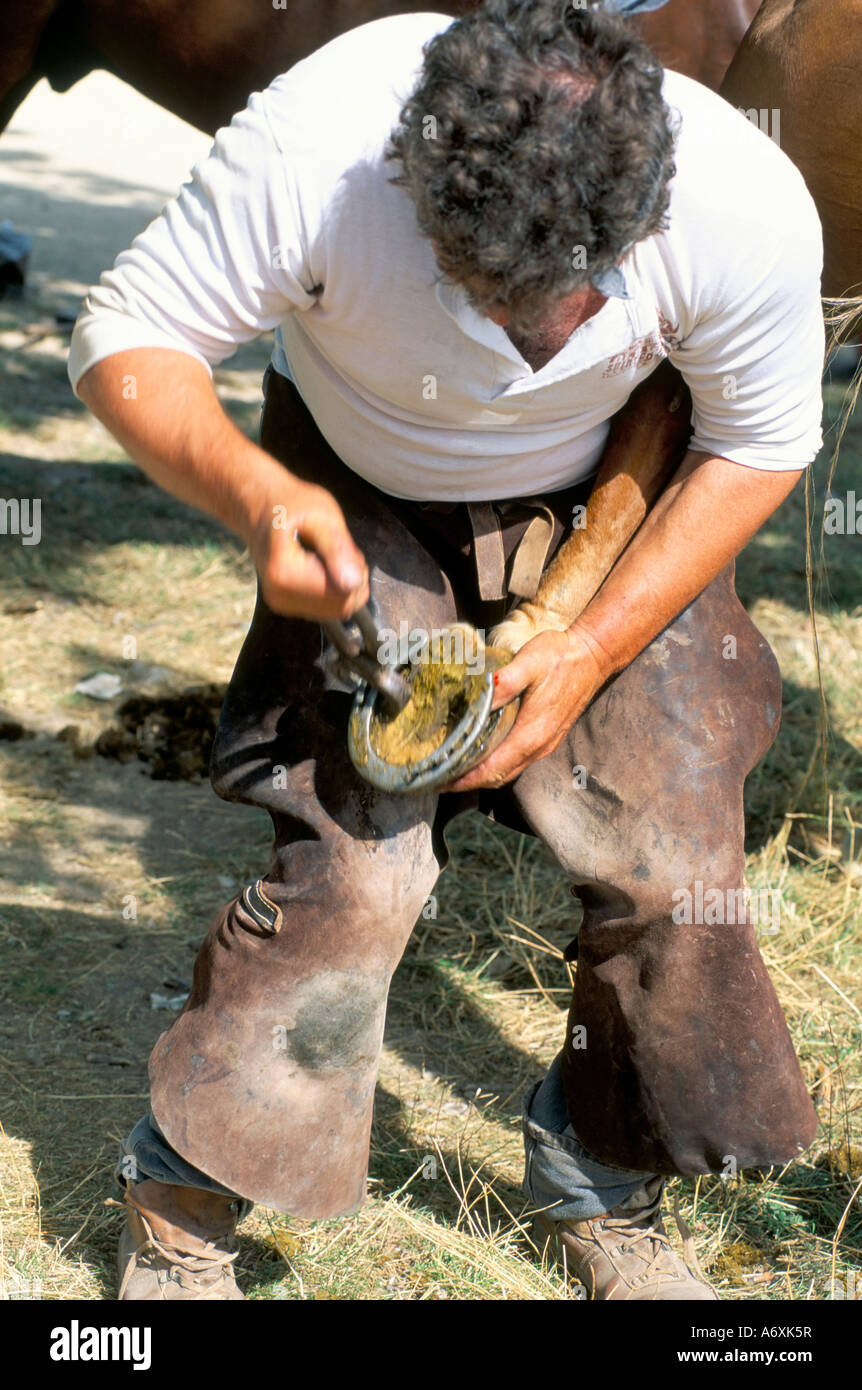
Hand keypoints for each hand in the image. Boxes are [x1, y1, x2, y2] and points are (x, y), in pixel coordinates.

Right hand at [248, 478, 368, 619]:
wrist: (256, 505)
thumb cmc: (288, 503)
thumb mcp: (321, 514)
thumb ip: (338, 549)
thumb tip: (354, 583)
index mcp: (286, 574)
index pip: (343, 595)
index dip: (356, 573)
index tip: (347, 548)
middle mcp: (280, 595)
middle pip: (340, 606)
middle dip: (351, 580)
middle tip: (339, 549)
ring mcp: (281, 603)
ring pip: (334, 609)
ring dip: (341, 584)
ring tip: (327, 554)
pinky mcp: (285, 604)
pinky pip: (323, 607)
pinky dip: (329, 588)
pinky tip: (319, 565)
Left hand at [441, 625, 609, 791]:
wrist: (593, 656)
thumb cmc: (560, 657)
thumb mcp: (529, 662)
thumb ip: (505, 682)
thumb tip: (481, 697)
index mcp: (531, 735)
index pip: (491, 769)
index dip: (464, 780)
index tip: (440, 782)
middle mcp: (538, 746)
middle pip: (498, 777)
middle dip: (467, 782)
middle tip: (438, 778)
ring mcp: (544, 744)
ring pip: (508, 771)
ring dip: (481, 776)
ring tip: (455, 770)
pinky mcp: (547, 738)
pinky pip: (517, 762)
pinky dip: (496, 766)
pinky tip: (482, 754)